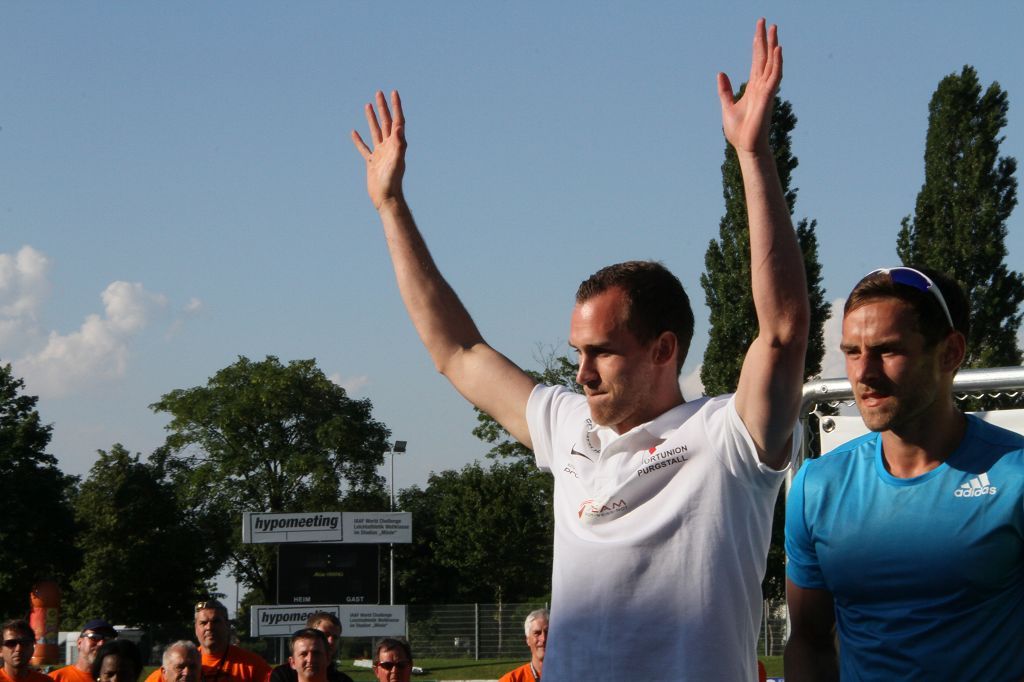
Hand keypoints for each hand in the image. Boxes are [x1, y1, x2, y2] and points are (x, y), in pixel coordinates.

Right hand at [351, 90, 405, 209]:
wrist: (386, 198)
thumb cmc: (392, 181)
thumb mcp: (397, 161)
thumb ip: (400, 143)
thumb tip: (400, 127)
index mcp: (397, 144)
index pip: (397, 121)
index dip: (396, 106)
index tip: (393, 92)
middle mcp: (390, 147)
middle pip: (386, 122)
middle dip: (383, 107)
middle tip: (379, 93)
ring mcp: (380, 154)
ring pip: (375, 131)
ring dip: (372, 118)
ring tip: (368, 105)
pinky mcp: (372, 162)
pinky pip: (364, 148)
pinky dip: (359, 140)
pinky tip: (353, 132)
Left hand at [718, 18, 780, 154]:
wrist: (746, 147)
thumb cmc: (739, 131)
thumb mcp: (727, 105)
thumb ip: (725, 90)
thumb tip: (721, 73)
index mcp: (753, 86)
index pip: (757, 60)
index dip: (757, 44)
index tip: (759, 29)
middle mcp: (761, 85)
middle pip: (765, 57)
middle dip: (765, 39)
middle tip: (766, 21)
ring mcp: (766, 90)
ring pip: (771, 63)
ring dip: (773, 45)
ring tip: (773, 29)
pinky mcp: (768, 97)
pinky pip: (774, 76)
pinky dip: (777, 63)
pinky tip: (777, 49)